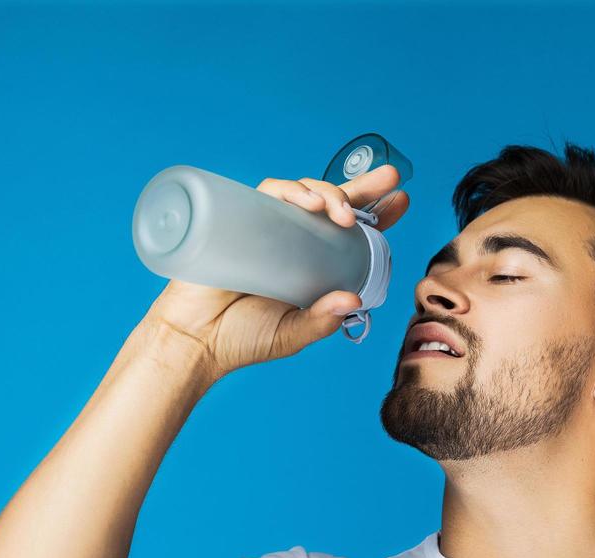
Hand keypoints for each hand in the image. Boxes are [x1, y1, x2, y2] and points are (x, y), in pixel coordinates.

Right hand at [142, 164, 410, 378]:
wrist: (194, 341)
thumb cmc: (242, 339)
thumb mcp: (293, 334)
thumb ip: (321, 321)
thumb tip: (354, 300)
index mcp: (310, 264)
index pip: (347, 233)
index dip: (375, 213)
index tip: (400, 199)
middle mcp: (291, 241)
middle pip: (330, 203)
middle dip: (363, 186)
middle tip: (389, 179)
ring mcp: (264, 227)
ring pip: (302, 193)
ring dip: (329, 193)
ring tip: (344, 212)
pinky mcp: (238, 219)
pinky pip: (267, 194)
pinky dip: (289, 190)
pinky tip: (308, 203)